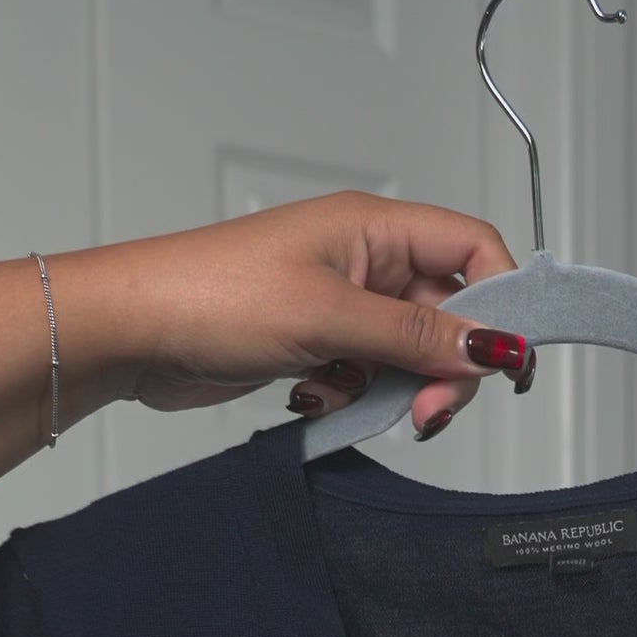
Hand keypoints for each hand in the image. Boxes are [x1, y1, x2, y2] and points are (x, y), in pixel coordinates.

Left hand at [60, 193, 532, 439]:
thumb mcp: (329, 317)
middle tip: (426, 409)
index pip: (473, 249)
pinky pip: (368, 375)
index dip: (503, 301)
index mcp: (373, 227)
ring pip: (409, 352)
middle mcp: (363, 260)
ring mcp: (338, 303)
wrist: (131, 331)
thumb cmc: (208, 295)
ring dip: (399, 387)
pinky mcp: (315, 342)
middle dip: (446, 366)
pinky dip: (358, 396)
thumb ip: (417, 336)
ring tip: (361, 403)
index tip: (505, 361)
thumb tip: (492, 345)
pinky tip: (321, 399)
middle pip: (448, 314)